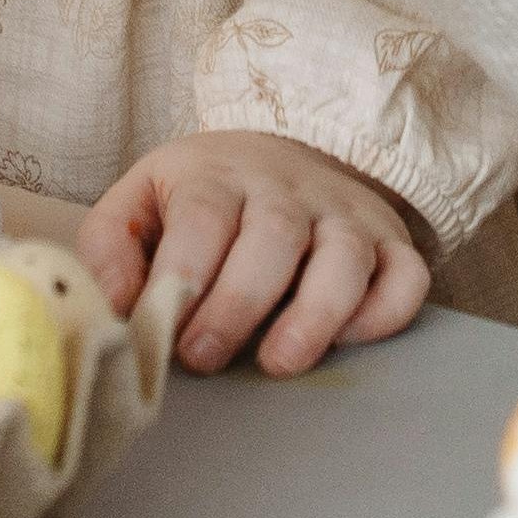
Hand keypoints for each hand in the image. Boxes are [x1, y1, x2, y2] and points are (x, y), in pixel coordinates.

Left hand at [88, 132, 433, 375]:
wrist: (282, 154)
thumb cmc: (202, 196)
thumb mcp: (142, 199)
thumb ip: (113, 244)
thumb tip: (117, 303)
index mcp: (218, 175)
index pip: (204, 214)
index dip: (185, 274)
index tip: (166, 330)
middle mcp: (288, 189)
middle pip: (273, 236)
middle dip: (238, 303)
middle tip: (205, 357)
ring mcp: (345, 214)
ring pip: (344, 257)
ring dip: (315, 315)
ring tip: (277, 363)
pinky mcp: (391, 242)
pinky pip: (405, 277)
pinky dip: (384, 313)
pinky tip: (345, 339)